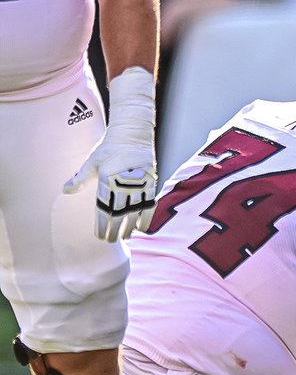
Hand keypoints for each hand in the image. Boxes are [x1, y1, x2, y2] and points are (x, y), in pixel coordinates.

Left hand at [63, 67, 156, 241]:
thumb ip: (81, 178)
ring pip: (135, 211)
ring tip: (125, 237)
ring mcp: (140, 183)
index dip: (102, 224)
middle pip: (120, 213)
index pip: (104, 208)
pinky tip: (141, 228)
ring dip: (130, 226)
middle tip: (111, 241)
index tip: (99, 236)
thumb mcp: (92, 161)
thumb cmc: (110, 147)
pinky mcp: (151, 183)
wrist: (133, 134)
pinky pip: (150, 204)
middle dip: (115, 229)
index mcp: (108, 179)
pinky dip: (146, 217)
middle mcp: (125, 183)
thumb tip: (66, 190)